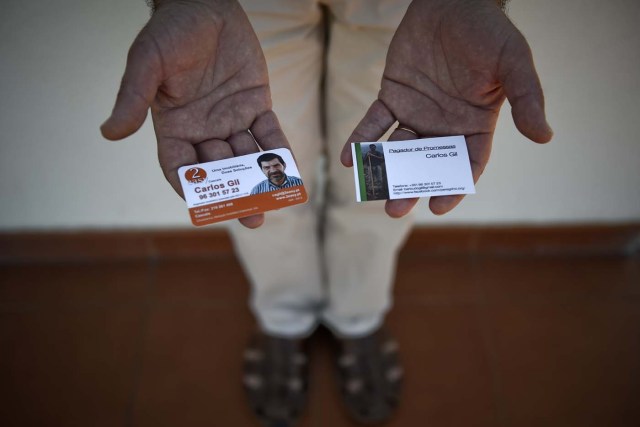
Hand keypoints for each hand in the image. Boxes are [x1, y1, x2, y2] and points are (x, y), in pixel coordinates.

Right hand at [101, 0, 287, 227]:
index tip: (206, 208)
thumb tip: (108, 133)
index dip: (192, 188)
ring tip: (273, 201)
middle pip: (218, 169)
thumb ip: (133, 98)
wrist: (206, 4)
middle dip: (234, 192)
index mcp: (173, 126)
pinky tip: (291, 171)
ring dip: (259, 179)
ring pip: (246, 157)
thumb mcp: (147, 62)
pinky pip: (269, 133)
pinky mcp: (256, 105)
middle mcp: (203, 129)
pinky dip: (280, 151)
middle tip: (251, 216)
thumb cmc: (171, 31)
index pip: (180, 167)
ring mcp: (231, 119)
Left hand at [341, 0, 552, 216]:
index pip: (465, 164)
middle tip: (395, 209)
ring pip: (398, 150)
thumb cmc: (487, 30)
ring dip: (384, 170)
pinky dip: (361, 139)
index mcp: (475, 125)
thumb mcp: (512, 61)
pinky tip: (349, 157)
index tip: (438, 205)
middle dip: (411, 187)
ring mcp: (417, 113)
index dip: (453, 186)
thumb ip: (526, 98)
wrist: (452, 0)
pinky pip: (374, 123)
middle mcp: (444, 126)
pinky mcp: (392, 97)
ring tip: (372, 189)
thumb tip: (545, 136)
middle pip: (426, 165)